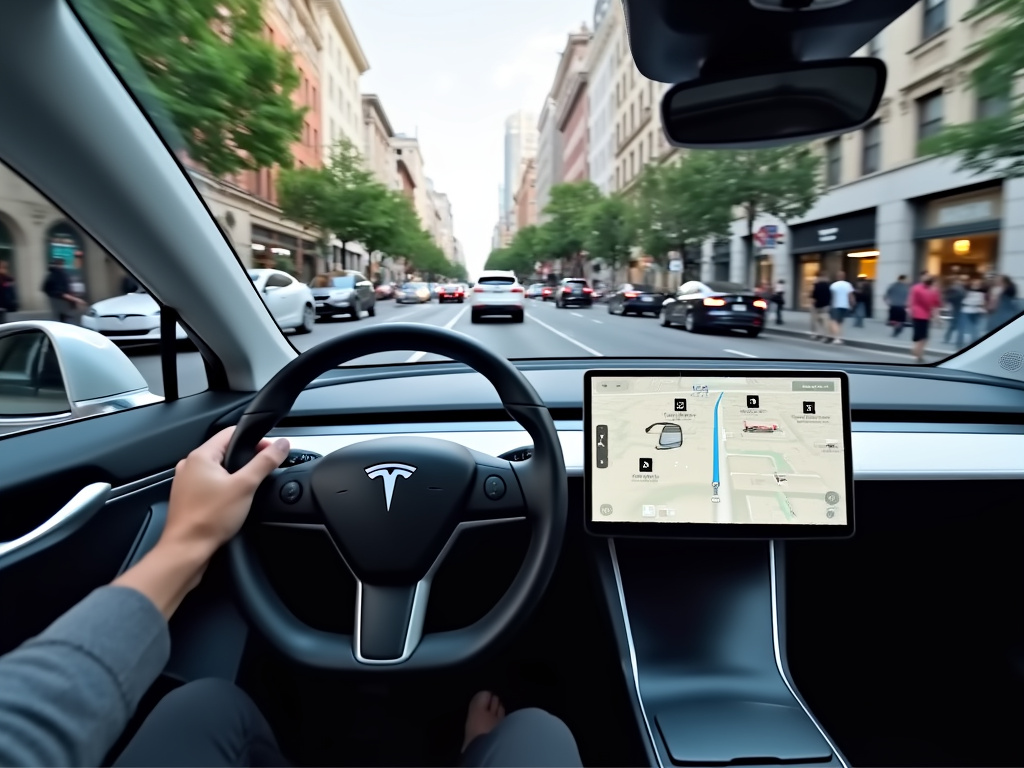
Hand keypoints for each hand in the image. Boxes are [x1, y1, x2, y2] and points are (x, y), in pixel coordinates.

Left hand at [161, 426, 289, 556]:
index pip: (231, 433)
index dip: (255, 439)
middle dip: (246, 458)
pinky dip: (223, 488)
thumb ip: (265, 462)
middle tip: (262, 471)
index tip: (270, 451)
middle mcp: (189, 466)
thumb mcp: (245, 486)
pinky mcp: (187, 498)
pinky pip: (209, 484)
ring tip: (248, 488)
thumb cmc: (209, 519)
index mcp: (200, 456)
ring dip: (234, 474)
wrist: (187, 550)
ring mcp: (185, 482)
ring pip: (217, 469)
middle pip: (225, 450)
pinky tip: (232, 501)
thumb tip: (281, 445)